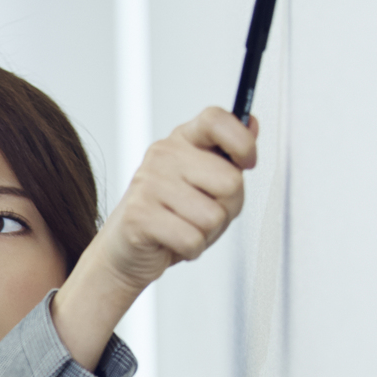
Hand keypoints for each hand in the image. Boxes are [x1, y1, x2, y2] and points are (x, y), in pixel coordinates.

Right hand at [52, 107, 257, 368]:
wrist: (121, 259)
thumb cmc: (166, 221)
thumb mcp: (202, 185)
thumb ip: (227, 155)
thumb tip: (255, 123)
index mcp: (180, 141)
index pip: (220, 118)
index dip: (242, 141)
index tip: (247, 162)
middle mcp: (162, 156)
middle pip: (229, 180)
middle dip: (228, 209)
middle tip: (204, 218)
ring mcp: (148, 186)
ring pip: (214, 212)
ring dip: (208, 234)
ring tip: (185, 233)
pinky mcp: (138, 218)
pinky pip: (192, 236)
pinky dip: (191, 250)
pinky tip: (171, 248)